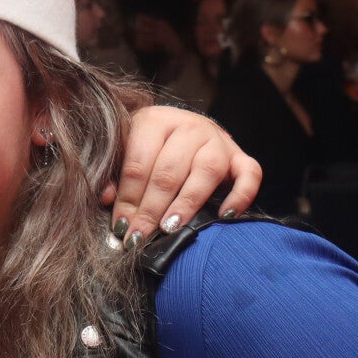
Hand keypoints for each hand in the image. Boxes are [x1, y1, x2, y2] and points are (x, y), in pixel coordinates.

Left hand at [104, 106, 261, 244]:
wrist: (182, 129)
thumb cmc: (148, 149)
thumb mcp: (124, 152)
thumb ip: (114, 175)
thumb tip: (107, 200)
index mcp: (154, 120)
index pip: (138, 163)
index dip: (128, 198)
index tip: (121, 228)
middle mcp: (189, 126)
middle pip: (169, 170)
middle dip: (152, 209)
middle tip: (140, 237)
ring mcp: (218, 139)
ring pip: (206, 170)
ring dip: (187, 203)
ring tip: (171, 228)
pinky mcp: (240, 155)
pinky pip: (250, 173)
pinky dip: (241, 195)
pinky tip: (225, 216)